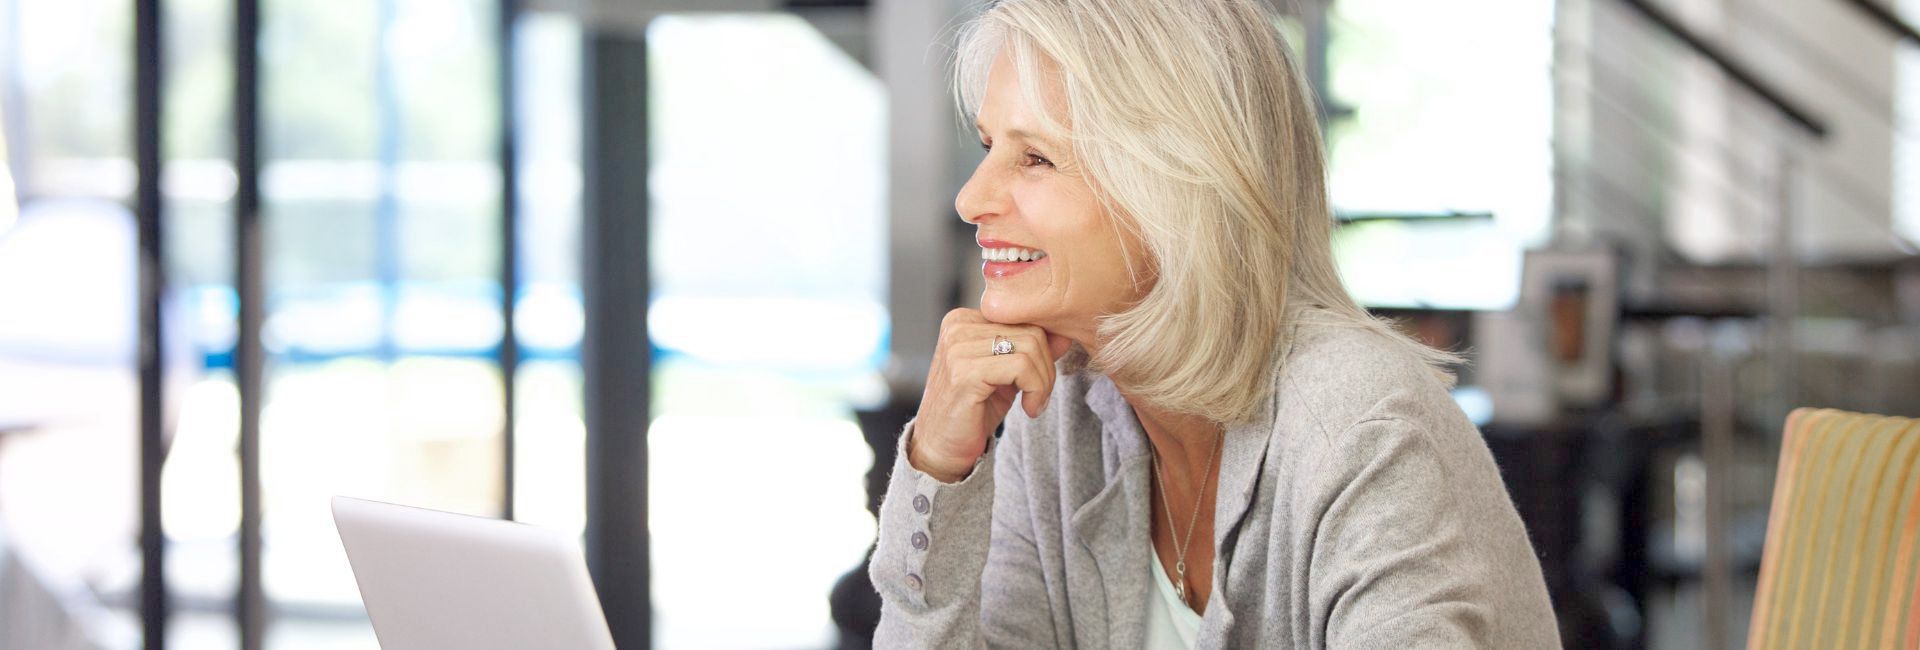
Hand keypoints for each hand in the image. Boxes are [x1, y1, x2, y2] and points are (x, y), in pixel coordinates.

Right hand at [909, 308, 1073, 482]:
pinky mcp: (964, 371)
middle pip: (1031, 331)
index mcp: (964, 321)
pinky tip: (1029, 408)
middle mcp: (957, 327)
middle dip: (1047, 368)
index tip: (1040, 382)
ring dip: (1043, 382)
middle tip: (1039, 396)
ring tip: (1034, 403)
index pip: (1024, 318)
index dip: (1044, 351)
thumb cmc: (973, 413)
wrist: (941, 450)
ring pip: (1031, 347)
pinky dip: (1035, 389)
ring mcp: (958, 347)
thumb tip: (1064, 334)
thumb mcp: (1008, 375)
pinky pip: (1021, 366)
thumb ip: (1031, 351)